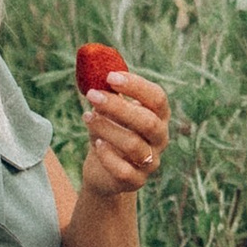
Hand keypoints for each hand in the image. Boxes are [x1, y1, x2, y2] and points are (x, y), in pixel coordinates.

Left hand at [80, 67, 169, 205]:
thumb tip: (93, 65)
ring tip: (87, 117)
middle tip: (92, 95)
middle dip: (118, 107)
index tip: (110, 76)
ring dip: (107, 129)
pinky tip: (95, 144)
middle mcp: (160, 138)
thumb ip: (106, 90)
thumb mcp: (108, 110)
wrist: (103, 170)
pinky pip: (124, 170)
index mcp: (158, 116)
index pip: (157, 98)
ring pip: (134, 145)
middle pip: (148, 122)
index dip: (136, 86)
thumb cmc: (109, 131)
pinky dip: (108, 156)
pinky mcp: (136, 181)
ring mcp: (151, 162)